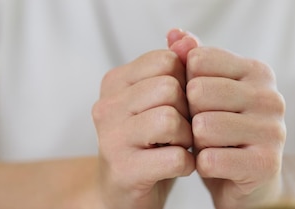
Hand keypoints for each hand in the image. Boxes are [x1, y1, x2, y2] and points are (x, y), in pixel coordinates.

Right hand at [92, 44, 195, 207]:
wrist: (124, 193)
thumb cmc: (150, 143)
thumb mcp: (162, 100)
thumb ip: (175, 66)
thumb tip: (185, 36)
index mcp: (114, 82)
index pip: (167, 60)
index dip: (186, 82)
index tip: (181, 104)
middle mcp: (106, 106)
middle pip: (170, 88)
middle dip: (188, 111)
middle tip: (182, 130)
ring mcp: (110, 139)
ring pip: (170, 119)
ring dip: (187, 138)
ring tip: (180, 147)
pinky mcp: (123, 170)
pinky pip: (174, 157)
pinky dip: (187, 164)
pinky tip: (178, 167)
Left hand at [168, 31, 286, 208]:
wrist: (245, 185)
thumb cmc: (221, 135)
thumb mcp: (206, 95)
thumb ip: (192, 61)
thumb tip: (175, 36)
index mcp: (257, 72)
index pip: (199, 60)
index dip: (185, 85)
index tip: (195, 103)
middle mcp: (271, 97)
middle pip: (199, 92)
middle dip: (189, 115)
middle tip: (199, 130)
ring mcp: (273, 130)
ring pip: (203, 126)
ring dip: (195, 143)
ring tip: (207, 147)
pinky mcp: (266, 164)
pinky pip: (211, 159)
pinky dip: (202, 165)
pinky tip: (213, 167)